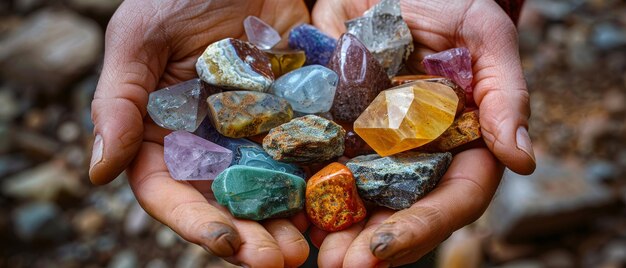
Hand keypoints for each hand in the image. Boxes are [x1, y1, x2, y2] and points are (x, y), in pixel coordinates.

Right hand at [89, 1, 310, 266]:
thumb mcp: (140, 38)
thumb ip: (120, 102)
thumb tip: (99, 171)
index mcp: (164, 133)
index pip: (171, 190)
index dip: (196, 223)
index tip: (227, 244)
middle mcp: (210, 141)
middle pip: (227, 201)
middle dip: (252, 234)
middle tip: (282, 259)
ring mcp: (257, 130)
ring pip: (272, 187)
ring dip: (291, 219)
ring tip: (312, 245)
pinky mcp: (296, 112)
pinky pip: (310, 150)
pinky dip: (323, 178)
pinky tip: (342, 200)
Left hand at [311, 0, 534, 265]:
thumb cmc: (440, 0)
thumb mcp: (480, 33)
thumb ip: (504, 92)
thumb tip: (522, 159)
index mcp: (461, 140)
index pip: (453, 196)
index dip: (424, 225)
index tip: (388, 246)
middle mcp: (418, 153)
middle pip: (403, 212)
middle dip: (376, 243)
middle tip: (342, 265)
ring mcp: (375, 146)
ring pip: (362, 201)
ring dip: (340, 232)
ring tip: (318, 253)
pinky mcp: (336, 131)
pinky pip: (321, 168)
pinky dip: (308, 195)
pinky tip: (290, 215)